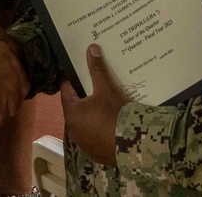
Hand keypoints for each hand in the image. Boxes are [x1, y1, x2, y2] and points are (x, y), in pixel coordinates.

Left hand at [60, 44, 130, 166]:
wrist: (134, 145)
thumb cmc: (115, 113)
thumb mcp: (107, 89)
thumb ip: (97, 69)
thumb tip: (91, 48)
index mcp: (72, 113)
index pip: (67, 90)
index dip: (75, 80)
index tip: (84, 74)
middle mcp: (73, 130)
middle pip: (76, 107)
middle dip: (85, 97)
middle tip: (98, 88)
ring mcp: (84, 144)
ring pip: (85, 123)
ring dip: (93, 115)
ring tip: (107, 105)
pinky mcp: (96, 153)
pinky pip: (95, 137)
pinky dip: (101, 130)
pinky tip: (113, 124)